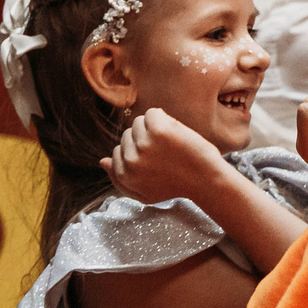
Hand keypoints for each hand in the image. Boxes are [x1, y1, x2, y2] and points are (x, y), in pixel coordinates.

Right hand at [104, 108, 229, 206]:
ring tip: (170, 144)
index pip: (117, 151)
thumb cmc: (177, 186)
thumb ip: (120, 180)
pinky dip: (164, 118)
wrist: (206, 180)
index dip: (137, 152)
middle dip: (144, 140)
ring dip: (154, 129)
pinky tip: (175, 132)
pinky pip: (153, 113)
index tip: (154, 160)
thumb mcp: (144, 194)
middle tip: (165, 154)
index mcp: (125, 175)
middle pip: (127, 135)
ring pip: (139, 122)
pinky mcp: (159, 130)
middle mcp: (131, 160)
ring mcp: (144, 144)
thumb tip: (102, 161)